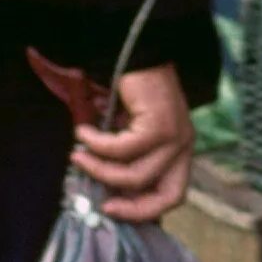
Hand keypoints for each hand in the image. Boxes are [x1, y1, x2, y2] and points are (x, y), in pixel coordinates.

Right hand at [71, 62, 194, 223]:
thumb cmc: (129, 91)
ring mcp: (175, 137)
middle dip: (129, 206)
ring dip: (100, 169)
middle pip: (164, 196)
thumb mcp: (128, 132)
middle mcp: (183, 147)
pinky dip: (98, 144)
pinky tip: (83, 132)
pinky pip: (123, 149)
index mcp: (179, 152)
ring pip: (136, 175)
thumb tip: (100, 190)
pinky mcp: (160, 125)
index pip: (172, 196)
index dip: (144, 211)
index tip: (112, 208)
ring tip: (77, 155)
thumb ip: (123, 159)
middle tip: (99, 202)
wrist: (136, 50)